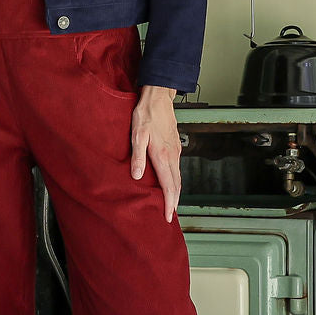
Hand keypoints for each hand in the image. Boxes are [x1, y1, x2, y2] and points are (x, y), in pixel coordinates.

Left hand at [130, 85, 180, 221]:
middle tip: (170, 217)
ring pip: (178, 177)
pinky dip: (175, 181)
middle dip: (174, 203)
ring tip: (170, 205)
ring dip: (175, 193)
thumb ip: (138, 156)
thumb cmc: (146, 114)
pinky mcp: (175, 147)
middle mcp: (172, 155)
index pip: (169, 185)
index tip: (168, 217)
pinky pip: (177, 169)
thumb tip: (138, 176)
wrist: (159, 97)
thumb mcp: (137, 133)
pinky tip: (170, 184)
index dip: (169, 203)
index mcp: (162, 155)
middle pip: (177, 185)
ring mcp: (176, 151)